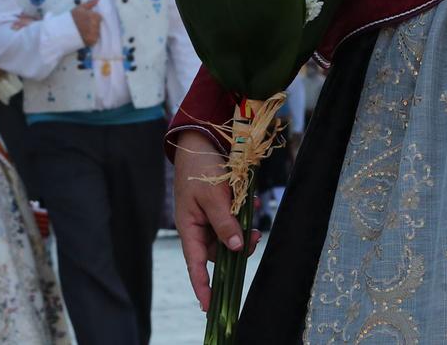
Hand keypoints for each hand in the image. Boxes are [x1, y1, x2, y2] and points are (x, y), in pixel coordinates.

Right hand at [72, 0, 101, 46]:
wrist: (62, 32)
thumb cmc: (71, 18)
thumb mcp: (80, 8)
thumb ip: (91, 3)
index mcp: (95, 16)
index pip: (98, 17)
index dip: (92, 18)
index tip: (85, 20)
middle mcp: (96, 26)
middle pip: (98, 24)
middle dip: (92, 25)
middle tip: (82, 26)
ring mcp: (94, 34)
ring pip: (97, 32)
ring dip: (92, 32)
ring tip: (82, 31)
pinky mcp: (92, 41)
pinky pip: (94, 39)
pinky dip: (90, 38)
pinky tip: (83, 36)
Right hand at [174, 133, 257, 312]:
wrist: (200, 140)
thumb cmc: (199, 167)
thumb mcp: (212, 196)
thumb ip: (224, 222)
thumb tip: (237, 248)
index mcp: (189, 227)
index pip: (196, 264)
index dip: (202, 286)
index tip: (209, 306)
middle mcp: (198, 226)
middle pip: (219, 251)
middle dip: (239, 248)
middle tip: (257, 234)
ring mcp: (209, 217)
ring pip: (229, 235)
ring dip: (244, 229)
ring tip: (256, 213)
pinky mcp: (219, 206)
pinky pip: (233, 219)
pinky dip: (244, 215)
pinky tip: (253, 201)